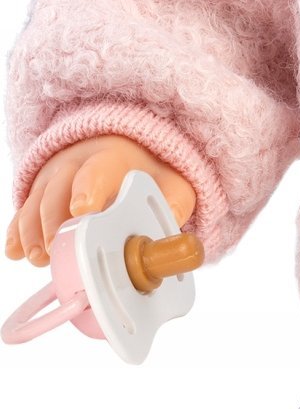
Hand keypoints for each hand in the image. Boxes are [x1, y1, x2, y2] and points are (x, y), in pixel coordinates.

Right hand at [4, 137, 197, 267]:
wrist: (122, 149)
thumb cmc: (149, 173)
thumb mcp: (172, 183)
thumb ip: (175, 204)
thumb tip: (173, 231)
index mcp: (112, 158)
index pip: (97, 170)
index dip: (88, 189)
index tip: (83, 211)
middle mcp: (76, 163)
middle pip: (57, 189)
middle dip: (54, 221)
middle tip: (56, 251)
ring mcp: (54, 177)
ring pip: (35, 201)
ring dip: (33, 231)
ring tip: (39, 258)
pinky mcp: (39, 193)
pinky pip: (23, 210)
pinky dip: (18, 232)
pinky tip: (15, 252)